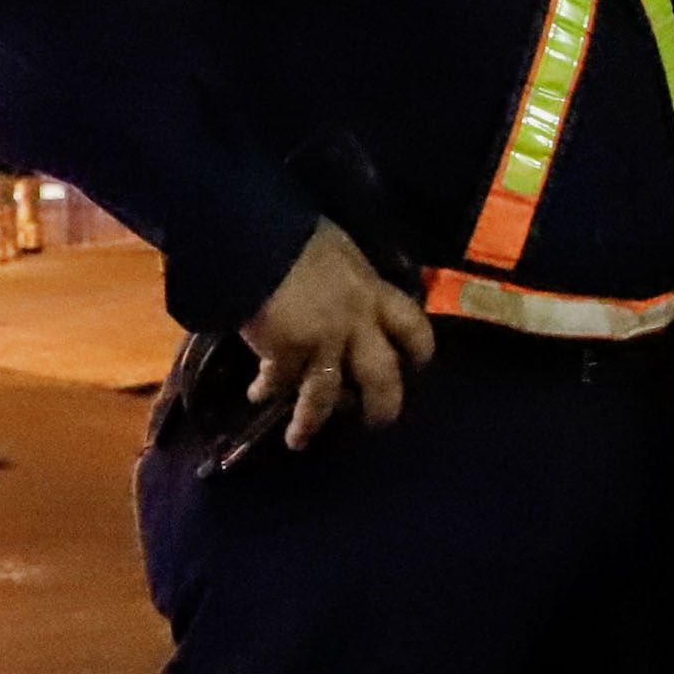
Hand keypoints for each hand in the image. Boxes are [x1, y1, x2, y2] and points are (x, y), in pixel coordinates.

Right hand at [238, 218, 435, 451]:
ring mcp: (323, 341)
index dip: (418, 348)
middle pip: (382, 375)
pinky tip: (256, 395)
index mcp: (372, 290)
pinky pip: (279, 383)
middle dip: (382, 405)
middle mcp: (356, 321)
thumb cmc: (291, 232)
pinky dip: (266, 390)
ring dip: (310, 422)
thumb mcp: (335, 251)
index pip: (412, 325)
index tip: (416, 364)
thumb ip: (345, 278)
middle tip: (377, 422)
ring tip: (298, 440)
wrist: (256, 235)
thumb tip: (337, 287)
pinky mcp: (287, 352)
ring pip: (325, 397)